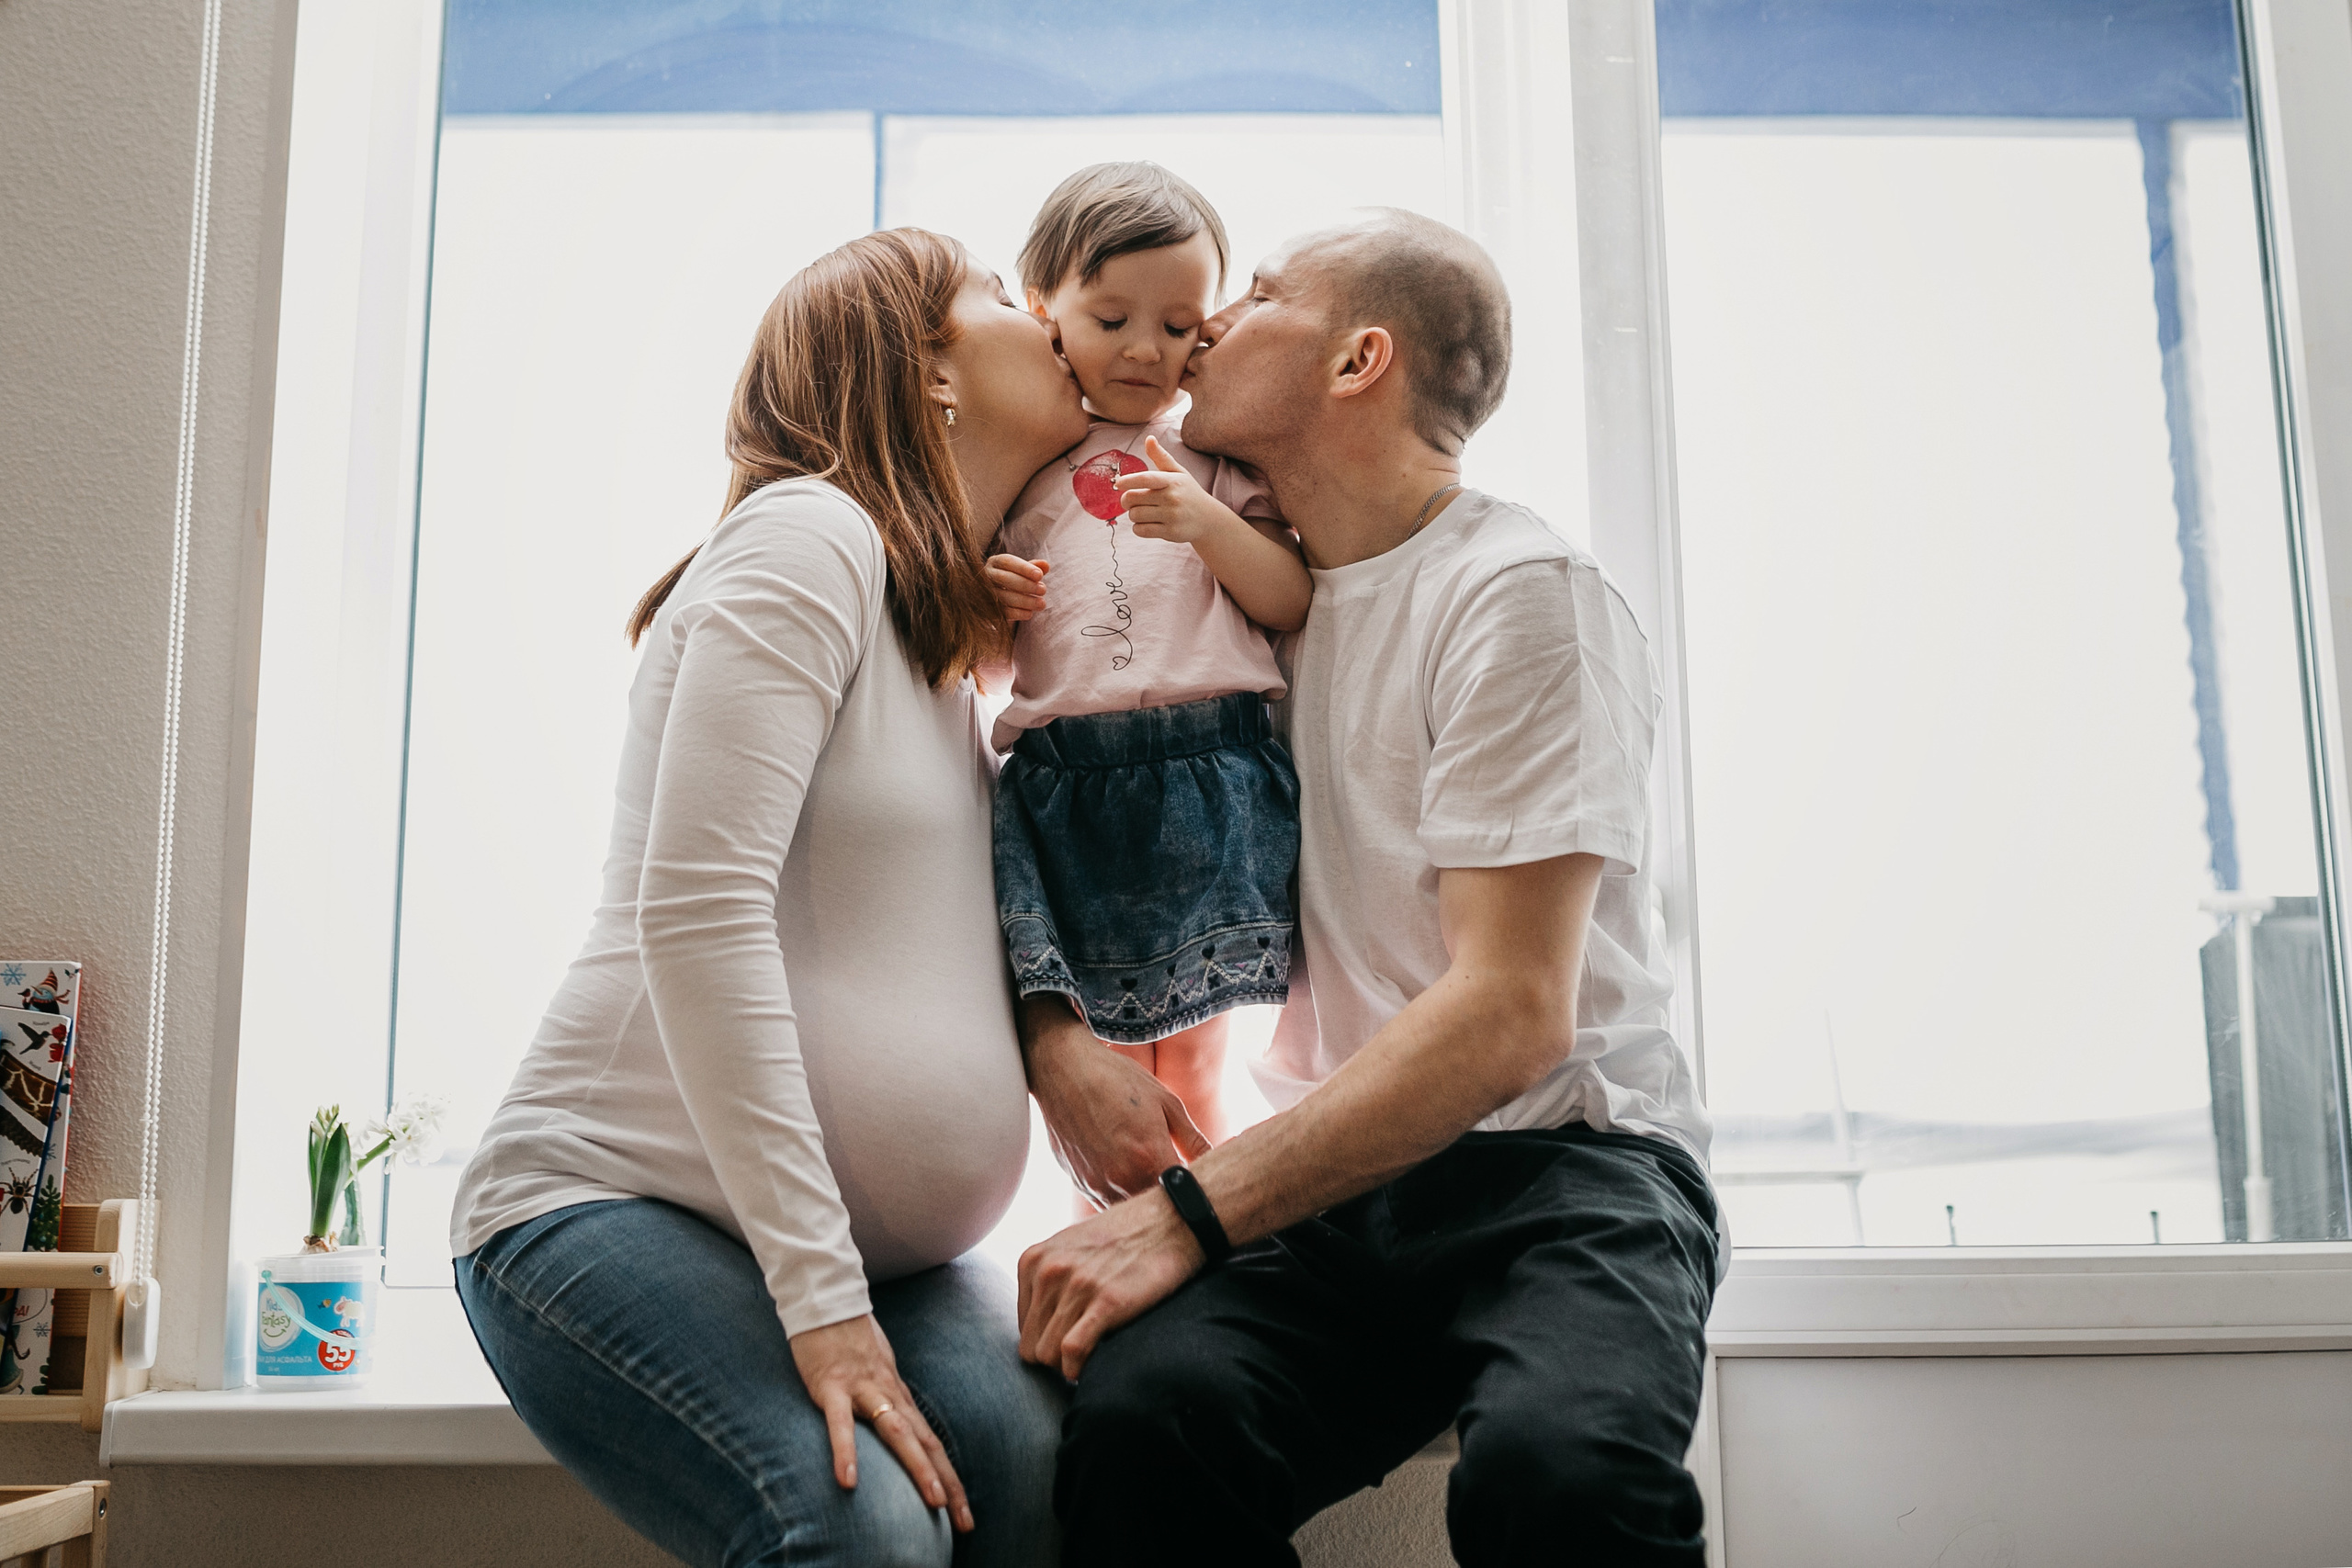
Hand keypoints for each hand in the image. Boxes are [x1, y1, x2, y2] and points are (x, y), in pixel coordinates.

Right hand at [789, 1314, 973, 1532]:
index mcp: (900, 1397)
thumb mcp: (878, 1377)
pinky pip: (840, 1423)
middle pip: (925, 1444)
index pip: (932, 1443)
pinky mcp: (831, 1387)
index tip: (966, 1513)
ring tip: (933, 1503)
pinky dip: (846, 1452)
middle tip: (966, 1521)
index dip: (951, 1478)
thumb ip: (889, 1405)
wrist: (827, 1301)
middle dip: (947, 1483)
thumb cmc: (852, 1342)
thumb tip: (902, 1435)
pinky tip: (848, 1481)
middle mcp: (890, 1395)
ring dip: (918, 1468)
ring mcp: (863, 1390)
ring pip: (897, 1433)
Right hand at [986, 554, 1048, 621]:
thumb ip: (1034, 567)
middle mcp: (987, 576)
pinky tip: (1030, 613)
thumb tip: (1045, 565)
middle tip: (1043, 590)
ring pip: (1004, 597)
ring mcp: (985, 593)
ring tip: (1041, 604)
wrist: (998, 598)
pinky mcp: (988, 610)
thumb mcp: (1023, 571)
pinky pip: (1002, 612)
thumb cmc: (1014, 579)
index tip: (1040, 575)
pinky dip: (1018, 613)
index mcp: (995, 562)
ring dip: (1025, 601)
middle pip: (1005, 578)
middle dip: (1025, 584)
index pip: (1008, 561)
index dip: (1024, 568)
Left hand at [1018, 1188, 1202, 1378]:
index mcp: (1034, 1259)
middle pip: (1030, 1346)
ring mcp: (1077, 1286)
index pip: (1022, 1327)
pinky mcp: (1107, 1302)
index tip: (1071, 1339)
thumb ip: (1050, 1278)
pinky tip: (1094, 1365)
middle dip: (1055, 1357)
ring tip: (1092, 1357)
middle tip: (1082, 1354)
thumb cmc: (1126, 1238)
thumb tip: (1040, 1322)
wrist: (1172, 1220)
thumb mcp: (1072, 1247)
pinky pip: (1072, 1352)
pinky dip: (1079, 1369)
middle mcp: (1049, 1271)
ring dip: (1069, 1366)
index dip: (1047, 1339)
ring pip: (1048, 1354)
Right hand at [1022, 996, 1209, 1206]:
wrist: (1064, 1068)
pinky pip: (1106, 1204)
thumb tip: (1217, 1162)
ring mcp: (1096, 1186)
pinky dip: (1120, 1195)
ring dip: (1143, 1201)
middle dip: (1171, 1201)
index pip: (1184, 1198)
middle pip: (1156, 1211)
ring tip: (1147, 1172)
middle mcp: (1121, 1180)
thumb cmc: (1117, 1079)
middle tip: (1177, 1180)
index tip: (1199, 1184)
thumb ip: (1194, 1141)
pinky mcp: (1079, 1183)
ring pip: (1130, 1212)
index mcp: (1149, 1160)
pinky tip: (1123, 1169)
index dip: (1195, 1194)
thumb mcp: (1167, 1103)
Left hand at [1115, 437, 1247, 546]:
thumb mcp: (1178, 473)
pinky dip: (1138, 528)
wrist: (1209, 519)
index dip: (1128, 480)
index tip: (1118, 483)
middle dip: (1127, 500)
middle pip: (1133, 498)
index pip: (1146, 478)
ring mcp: (1172, 516)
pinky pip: (1141, 530)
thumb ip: (1161, 457)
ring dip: (1133, 515)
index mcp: (1172, 480)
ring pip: (1135, 515)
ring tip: (1143, 512)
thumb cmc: (1189, 493)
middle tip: (1131, 500)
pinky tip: (1147, 523)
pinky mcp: (1170, 533)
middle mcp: (1172, 498)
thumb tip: (1149, 438)